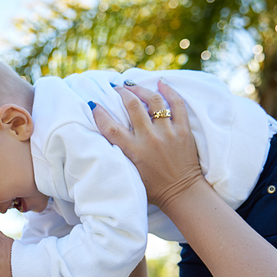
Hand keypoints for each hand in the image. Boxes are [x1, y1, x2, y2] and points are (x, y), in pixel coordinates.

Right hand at [93, 81, 204, 211]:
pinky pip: (177, 104)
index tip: (93, 104)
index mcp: (134, 151)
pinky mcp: (183, 130)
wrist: (182, 193)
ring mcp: (168, 132)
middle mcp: (149, 139)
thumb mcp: (130, 171)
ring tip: (133, 85)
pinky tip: (161, 83)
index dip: (99, 113)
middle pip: (132, 105)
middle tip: (116, 89)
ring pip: (153, 100)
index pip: (110, 127)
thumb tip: (110, 135)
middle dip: (121, 93)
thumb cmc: (154, 187)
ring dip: (141, 89)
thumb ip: (122, 153)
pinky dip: (169, 91)